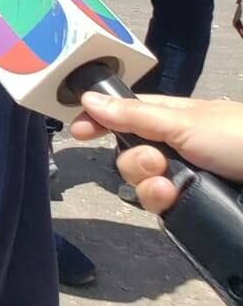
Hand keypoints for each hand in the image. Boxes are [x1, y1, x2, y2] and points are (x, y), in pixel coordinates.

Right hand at [69, 92, 242, 213]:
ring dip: (147, 184)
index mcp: (172, 119)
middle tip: (154, 160)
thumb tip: (88, 98)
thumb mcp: (185, 122)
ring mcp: (185, 179)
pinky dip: (161, 202)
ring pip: (142, 184)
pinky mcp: (194, 207)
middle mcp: (175, 148)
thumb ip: (134, 115)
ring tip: (167, 185)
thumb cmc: (238, 138)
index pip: (125, 114)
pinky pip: (161, 207)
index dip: (100, 121)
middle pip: (129, 155)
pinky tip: (171, 200)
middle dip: (133, 160)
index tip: (78, 131)